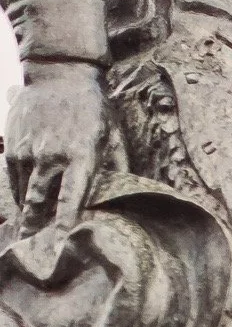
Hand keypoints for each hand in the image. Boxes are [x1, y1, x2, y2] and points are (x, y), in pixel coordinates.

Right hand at [5, 61, 107, 233]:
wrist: (60, 74)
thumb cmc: (93, 109)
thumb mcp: (112, 136)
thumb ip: (115, 168)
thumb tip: (122, 197)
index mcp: (80, 156)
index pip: (72, 198)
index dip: (65, 224)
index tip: (61, 245)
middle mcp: (51, 156)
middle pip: (39, 202)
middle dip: (35, 229)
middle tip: (34, 252)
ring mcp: (28, 151)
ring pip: (24, 194)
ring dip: (26, 215)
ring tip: (26, 235)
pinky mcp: (13, 146)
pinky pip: (13, 180)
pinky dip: (18, 194)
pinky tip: (25, 206)